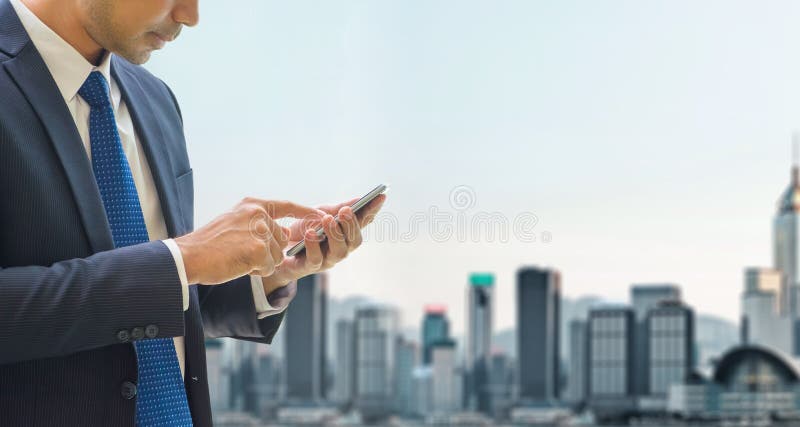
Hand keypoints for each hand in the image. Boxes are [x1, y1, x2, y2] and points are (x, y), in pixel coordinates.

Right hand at [175, 198, 324, 284]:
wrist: (189, 256)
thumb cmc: (210, 244)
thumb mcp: (236, 224)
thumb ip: (261, 225)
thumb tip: (288, 234)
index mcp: (253, 205)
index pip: (286, 206)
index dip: (305, 212)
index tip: (323, 214)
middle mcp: (258, 214)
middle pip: (281, 239)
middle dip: (267, 252)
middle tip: (240, 252)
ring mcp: (259, 230)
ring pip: (276, 255)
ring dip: (260, 263)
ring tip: (238, 257)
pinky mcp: (258, 249)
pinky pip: (269, 267)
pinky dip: (256, 271)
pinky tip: (239, 265)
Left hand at [261, 194, 385, 290]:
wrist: (278, 247)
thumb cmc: (304, 231)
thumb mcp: (320, 214)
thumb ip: (338, 209)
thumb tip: (359, 199)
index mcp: (345, 234)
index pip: (363, 222)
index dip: (373, 211)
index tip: (381, 196)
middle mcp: (341, 248)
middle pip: (355, 240)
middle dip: (351, 225)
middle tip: (345, 211)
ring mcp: (328, 260)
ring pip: (339, 251)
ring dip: (335, 235)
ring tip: (328, 220)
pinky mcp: (310, 267)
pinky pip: (316, 258)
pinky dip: (314, 245)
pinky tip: (310, 234)